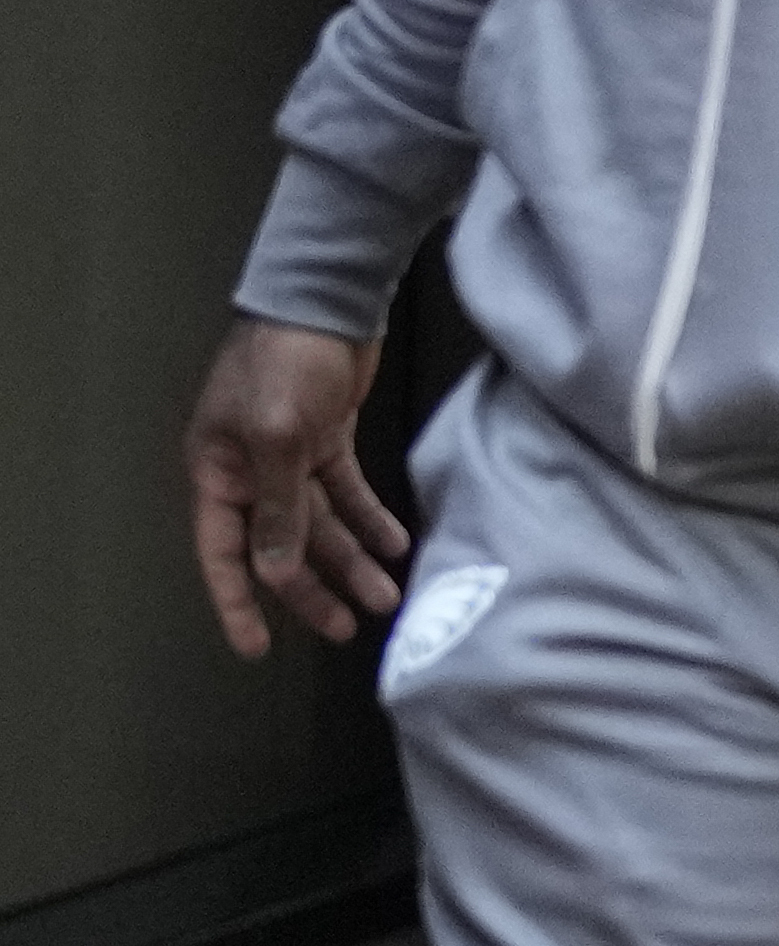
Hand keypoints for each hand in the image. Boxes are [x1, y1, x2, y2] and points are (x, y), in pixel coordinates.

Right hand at [186, 320, 404, 659]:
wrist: (326, 298)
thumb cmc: (285, 359)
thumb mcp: (277, 435)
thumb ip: (278, 506)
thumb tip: (275, 569)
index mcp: (218, 473)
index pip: (223, 553)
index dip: (238, 602)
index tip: (256, 647)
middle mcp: (250, 472)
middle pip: (280, 547)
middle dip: (312, 590)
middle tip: (348, 627)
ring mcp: (290, 456)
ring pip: (320, 525)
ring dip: (350, 559)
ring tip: (385, 596)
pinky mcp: (328, 439)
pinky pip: (347, 493)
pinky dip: (369, 519)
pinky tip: (394, 545)